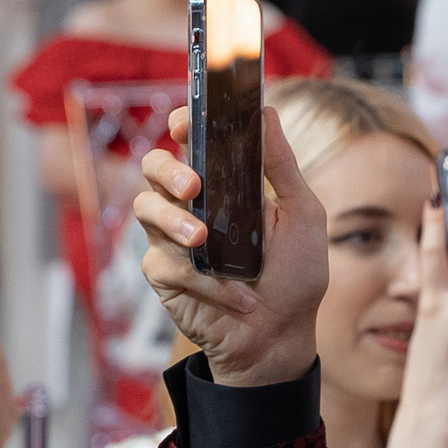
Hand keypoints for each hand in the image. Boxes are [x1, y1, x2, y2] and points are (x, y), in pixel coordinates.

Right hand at [135, 104, 327, 388]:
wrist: (281, 336)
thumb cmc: (295, 275)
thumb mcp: (302, 215)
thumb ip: (282, 165)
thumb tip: (267, 111)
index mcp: (223, 181)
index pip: (189, 139)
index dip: (180, 124)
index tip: (184, 124)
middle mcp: (192, 203)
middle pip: (154, 166)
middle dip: (168, 171)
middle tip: (193, 187)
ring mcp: (172, 238)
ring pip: (145, 209)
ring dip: (173, 222)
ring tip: (203, 240)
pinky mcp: (163, 274)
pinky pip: (166, 263)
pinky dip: (204, 281)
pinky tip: (236, 297)